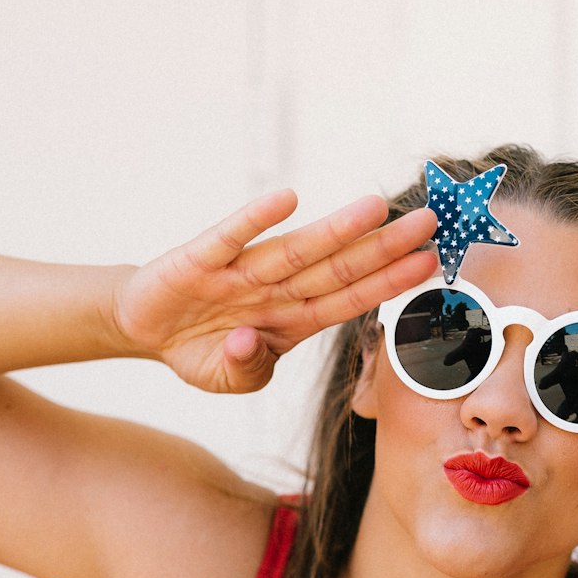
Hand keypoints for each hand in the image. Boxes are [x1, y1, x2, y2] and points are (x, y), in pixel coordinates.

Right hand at [110, 189, 436, 392]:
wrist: (147, 327)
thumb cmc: (202, 349)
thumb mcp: (231, 377)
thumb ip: (250, 367)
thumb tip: (248, 343)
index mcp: (293, 318)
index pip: (350, 299)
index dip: (389, 283)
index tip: (429, 265)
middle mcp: (275, 289)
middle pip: (338, 268)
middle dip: (384, 249)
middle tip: (430, 223)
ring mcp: (240, 271)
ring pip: (296, 250)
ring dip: (336, 231)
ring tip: (377, 208)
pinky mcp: (200, 259)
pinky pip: (231, 238)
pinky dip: (255, 220)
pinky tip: (286, 200)